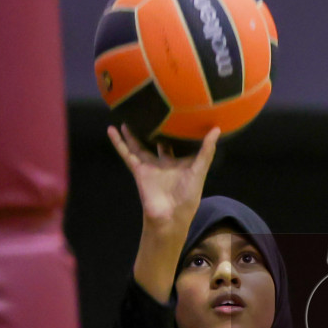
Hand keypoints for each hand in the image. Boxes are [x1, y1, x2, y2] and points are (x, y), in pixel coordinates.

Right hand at [111, 125, 219, 301]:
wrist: (170, 216)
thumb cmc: (187, 196)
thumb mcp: (199, 170)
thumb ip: (206, 151)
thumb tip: (216, 129)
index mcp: (179, 163)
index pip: (178, 144)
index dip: (176, 132)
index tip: (177, 115)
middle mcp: (163, 163)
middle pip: (156, 142)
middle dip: (153, 130)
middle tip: (150, 112)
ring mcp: (149, 166)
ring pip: (138, 145)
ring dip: (131, 133)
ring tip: (127, 116)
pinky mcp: (138, 169)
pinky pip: (126, 153)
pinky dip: (118, 143)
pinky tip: (111, 129)